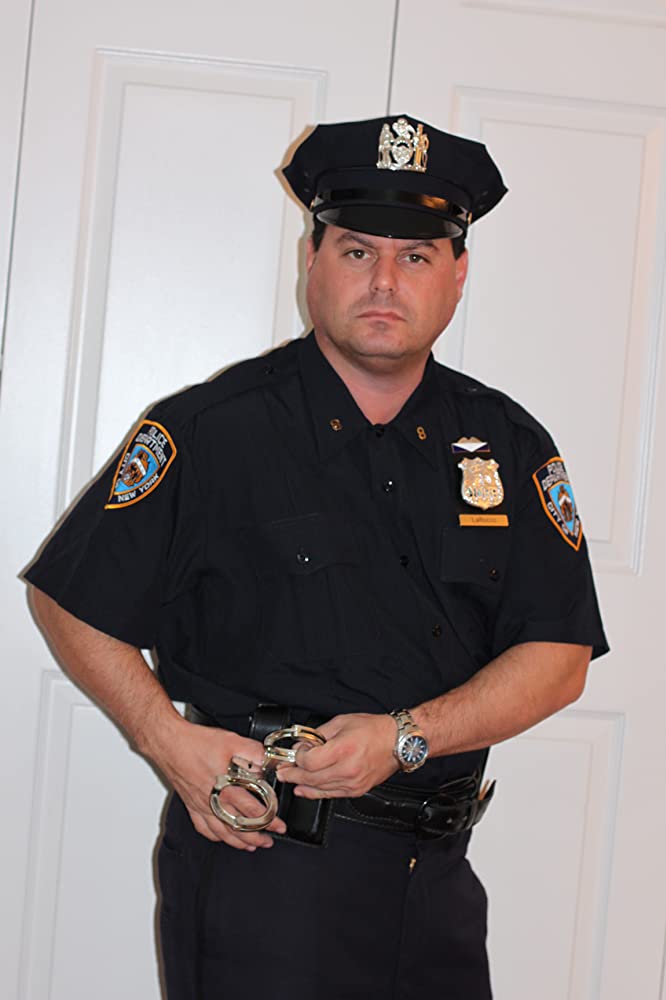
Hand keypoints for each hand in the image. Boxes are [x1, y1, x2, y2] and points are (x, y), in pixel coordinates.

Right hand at [146, 715, 286, 849]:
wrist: (168, 743)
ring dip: (238, 842)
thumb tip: (267, 762)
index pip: (253, 811)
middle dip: (257, 837)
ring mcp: (200, 805)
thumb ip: (253, 752)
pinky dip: (214, 836)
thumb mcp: (232, 741)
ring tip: (250, 845)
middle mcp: (213, 800)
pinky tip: (220, 837)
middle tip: (269, 840)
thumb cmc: (196, 743)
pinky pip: (202, 827)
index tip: (279, 825)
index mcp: (225, 787)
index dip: (269, 821)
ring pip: (221, 832)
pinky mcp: (190, 804)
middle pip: (238, 827)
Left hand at [276, 713, 396, 798]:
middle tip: (281, 770)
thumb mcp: (342, 722)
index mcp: (343, 749)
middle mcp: (348, 769)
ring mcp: (352, 783)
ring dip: (300, 784)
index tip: (295, 752)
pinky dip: (314, 793)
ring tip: (289, 779)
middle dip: (292, 774)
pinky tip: (304, 790)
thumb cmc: (373, 730)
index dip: (297, 757)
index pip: (309, 761)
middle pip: (310, 777)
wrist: (397, 742)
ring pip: (318, 788)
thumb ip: (318, 735)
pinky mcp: (356, 790)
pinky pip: (330, 794)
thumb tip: (302, 744)